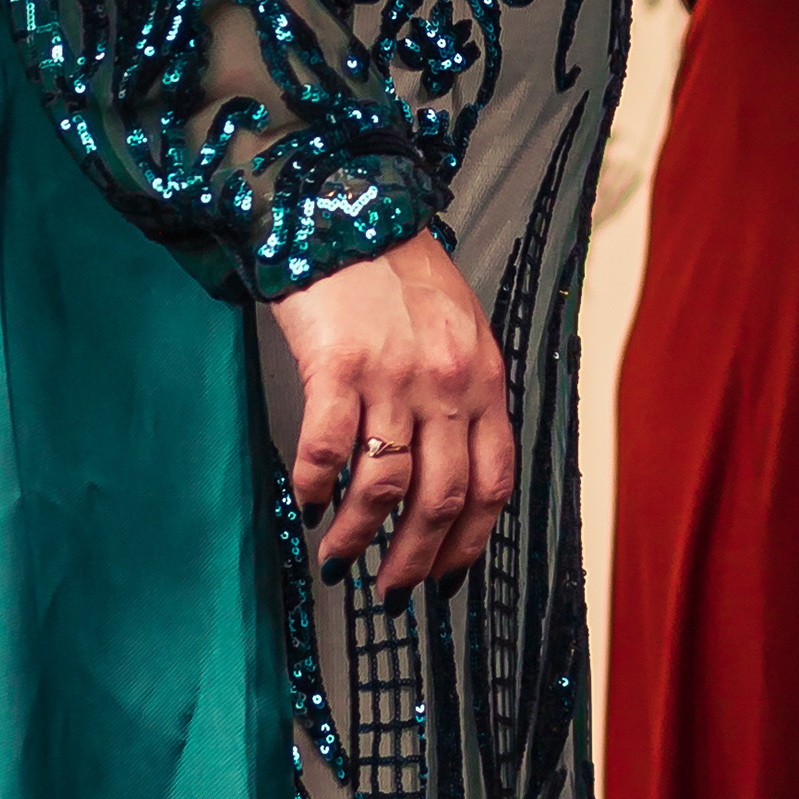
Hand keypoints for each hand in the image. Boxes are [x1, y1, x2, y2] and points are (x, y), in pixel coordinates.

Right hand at [272, 229, 516, 599]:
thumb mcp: (460, 330)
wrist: (348, 207)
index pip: (492, 482)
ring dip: (361, 535)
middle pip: (443, 497)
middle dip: (417, 558)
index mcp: (484, 380)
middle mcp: (448, 384)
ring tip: (341, 560)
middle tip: (392, 591)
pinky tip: (306, 504)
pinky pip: (328, 448)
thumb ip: (465, 393)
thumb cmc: (399, 272)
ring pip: (386, 485)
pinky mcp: (338, 365)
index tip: (446, 578)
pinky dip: (316, 487)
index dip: (470, 541)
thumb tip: (450, 469)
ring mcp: (393, 376)